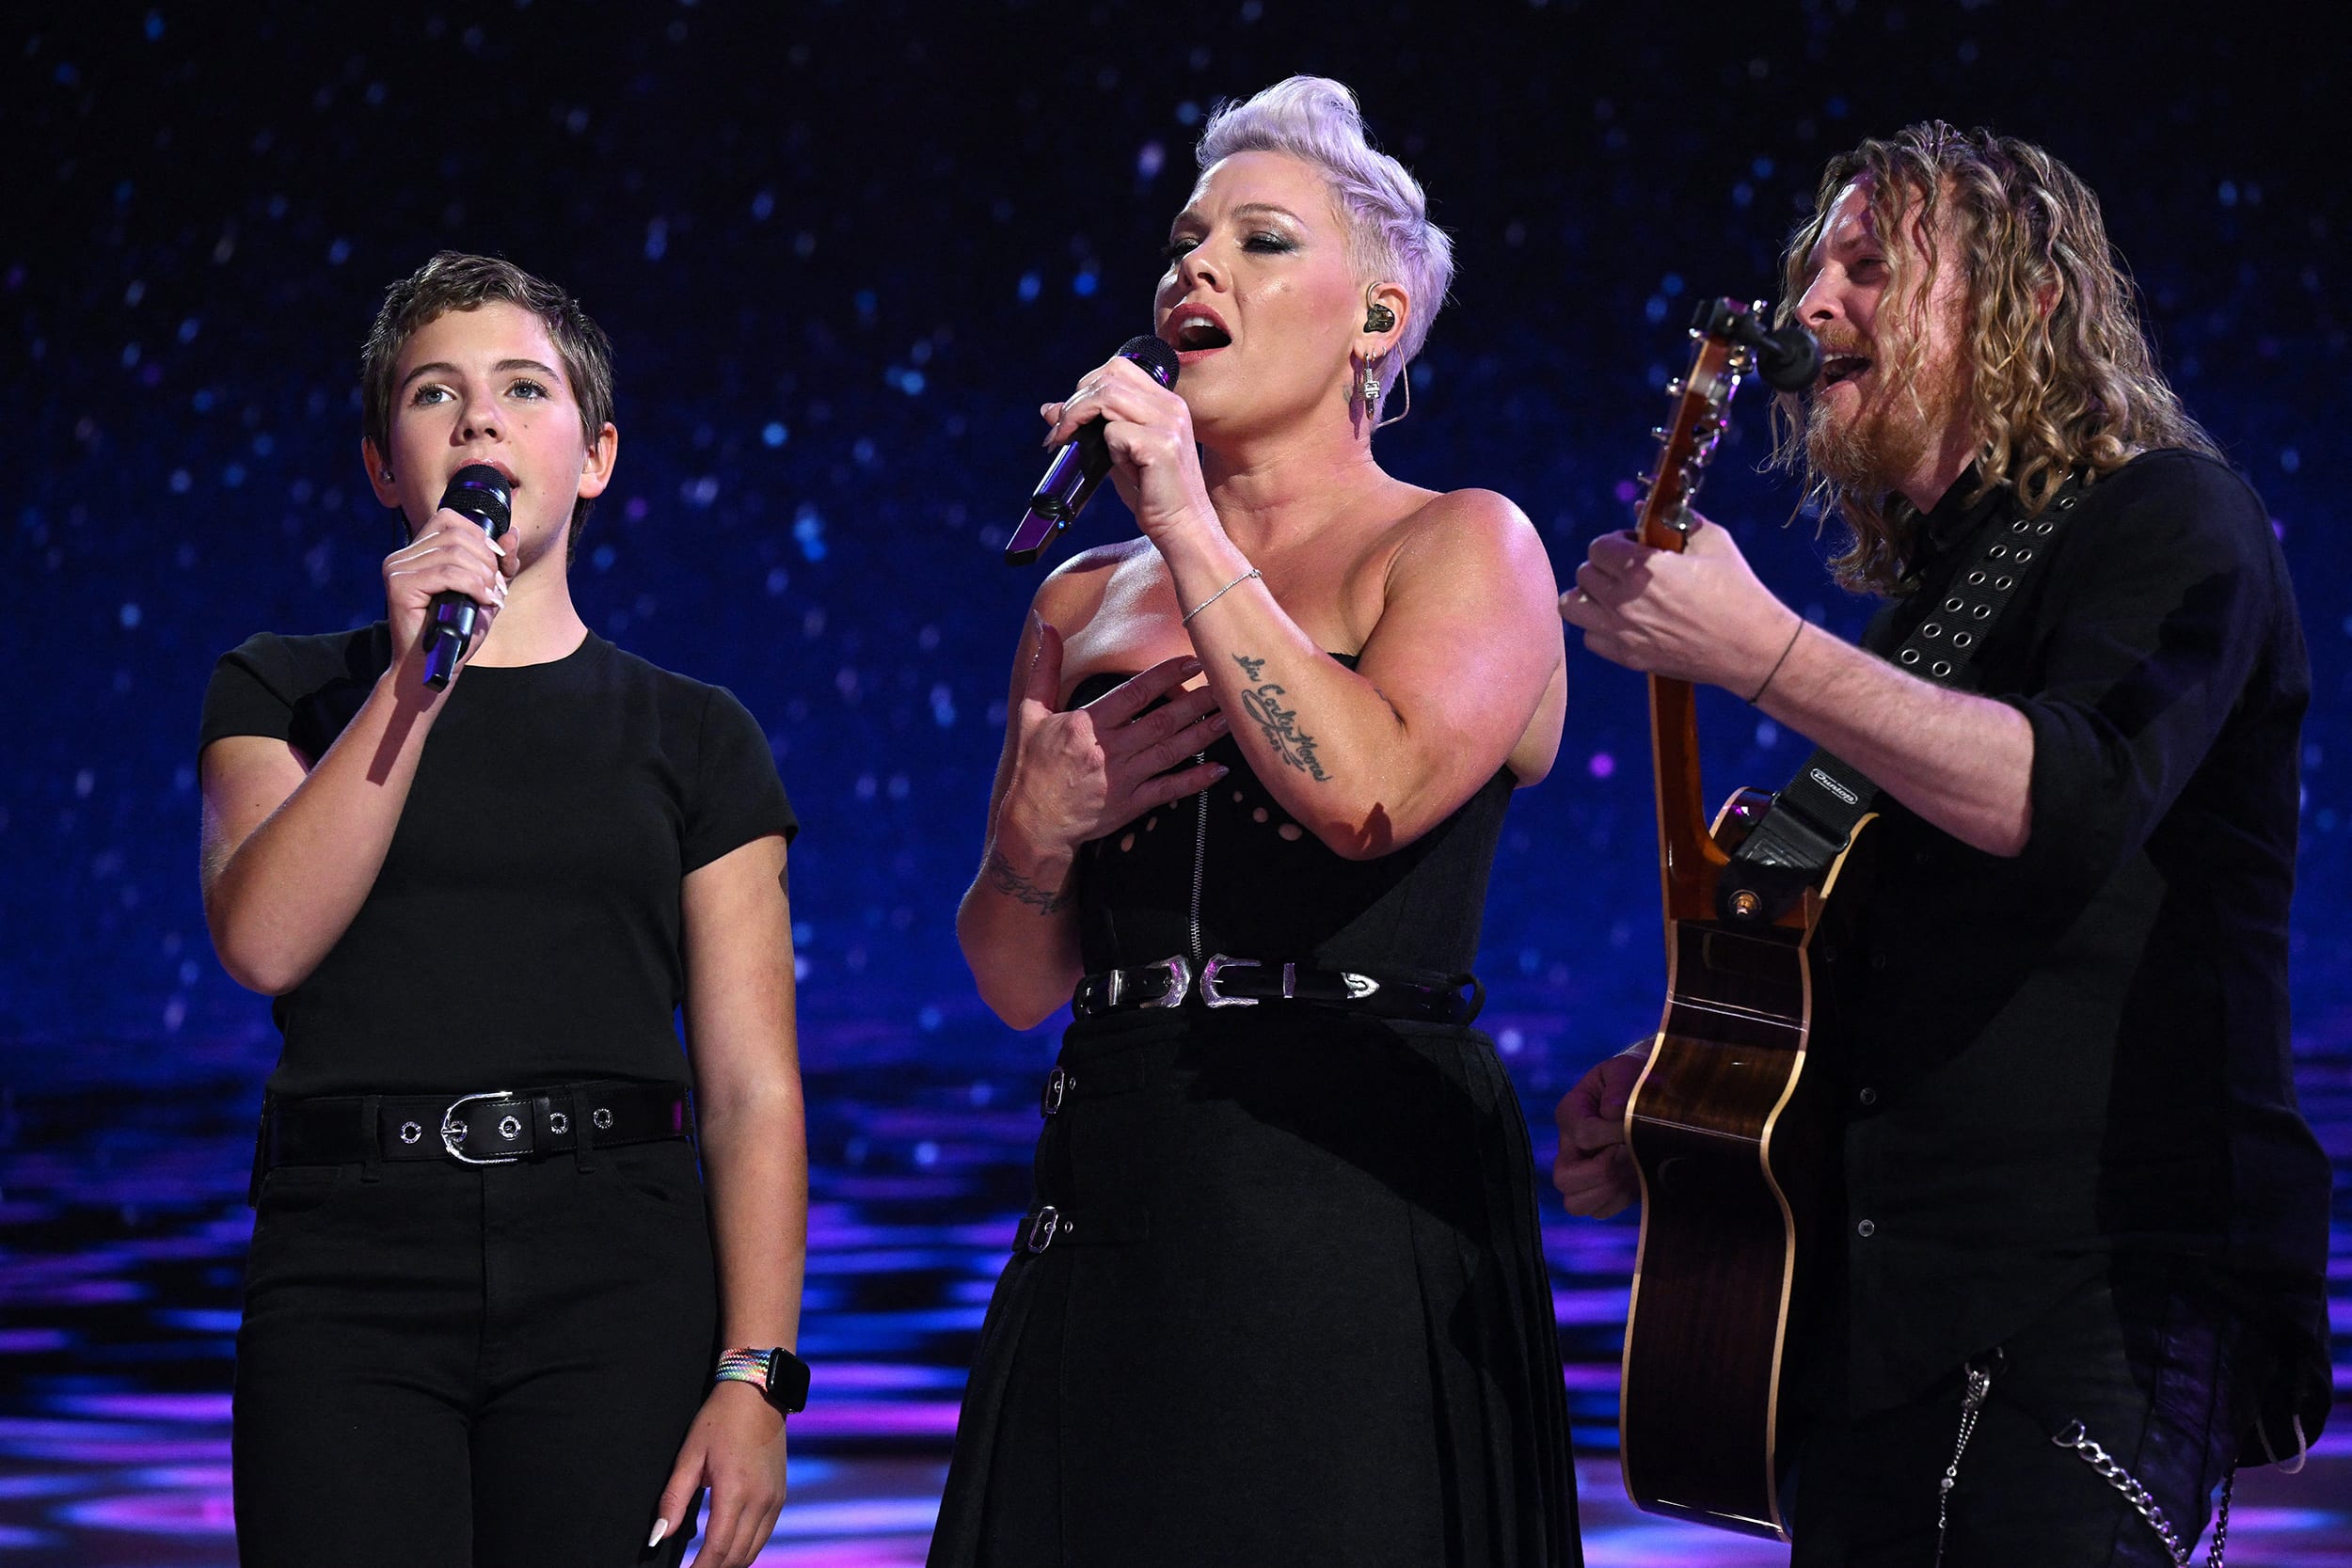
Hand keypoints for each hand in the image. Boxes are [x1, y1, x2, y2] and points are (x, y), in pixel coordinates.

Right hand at [381, 507, 515, 679]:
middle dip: (486, 560)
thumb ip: (499, 564)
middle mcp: (402, 556)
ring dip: (482, 576)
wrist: (433, 667)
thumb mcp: (485, 592)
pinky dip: (473, 586)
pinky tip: (482, 601)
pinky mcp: (398, 585)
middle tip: (495, 589)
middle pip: (456, 534)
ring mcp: (397, 568)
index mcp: (418, 552)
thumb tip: (514, 533)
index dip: (479, 536)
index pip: (449, 519)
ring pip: (454, 553)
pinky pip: (446, 573)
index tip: (496, 562)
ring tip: (489, 598)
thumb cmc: (457, 632)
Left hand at [649, 1381, 785, 1567]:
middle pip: (737, 1556)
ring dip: (730, 1563)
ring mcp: (775, 1499)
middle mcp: (761, 1500)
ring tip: (707, 1566)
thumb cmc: (719, 1420)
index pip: (717, 1548)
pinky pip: (763, 1535)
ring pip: (753, 1550)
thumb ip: (674, 1498)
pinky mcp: (780, 1496)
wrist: (758, 1394)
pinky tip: (728, 1551)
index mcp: (736, 1491)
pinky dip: (745, 1550)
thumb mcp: (690, 1455)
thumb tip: (659, 1535)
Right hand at [996, 623, 1229, 860]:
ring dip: (1203, 734)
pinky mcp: (1131, 805)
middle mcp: (1109, 750)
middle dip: (1197, 703)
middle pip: (1162, 721)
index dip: (1167, 676)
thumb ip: (1045, 669)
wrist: (1032, 824)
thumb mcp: (1030, 713)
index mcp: (1087, 724)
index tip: (1193, 662)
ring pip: (1171, 752)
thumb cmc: (1032, 765)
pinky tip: (1220, 769)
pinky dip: (1195, 780)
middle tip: (1226, 687)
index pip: (1135, 693)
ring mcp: (1122, 780)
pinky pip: (1169, 791)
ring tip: (1230, 718)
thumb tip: (1046, 626)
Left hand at [1040, 354, 1218, 542]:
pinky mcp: (1162, 446)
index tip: (1071, 416)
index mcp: (1165, 402)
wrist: (1182, 526)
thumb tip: (1049, 408)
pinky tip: (1122, 468)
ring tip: (1069, 441)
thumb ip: (1090, 427)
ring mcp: (1169, 424)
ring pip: (1107, 396)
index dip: (1087, 386)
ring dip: (1079, 417)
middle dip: (1076, 401)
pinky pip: (1115, 433)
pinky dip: (1108, 449)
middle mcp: (1171, 406)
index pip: (1118, 368)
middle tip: (1061, 431)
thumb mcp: (1117, 453)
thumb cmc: (1153, 493)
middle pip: (1109, 376)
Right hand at [1554, 1046, 1649, 1218]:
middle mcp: (1571, 1145)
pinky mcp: (1604, 1187)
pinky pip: (1599, 1211)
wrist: (1652, 1092)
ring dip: (1608, 1191)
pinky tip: (1635, 1178)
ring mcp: (1584, 1169)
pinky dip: (1617, 1201)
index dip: (1611, 1136)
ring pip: (1575, 1204)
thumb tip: (1612, 1115)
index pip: (1582, 1134)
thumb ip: (1619, 1088)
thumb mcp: (1628, 1071)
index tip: (1634, 1128)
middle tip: (1628, 1154)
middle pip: (1564, 1179)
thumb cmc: (1639, 1078)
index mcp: (1571, 1112)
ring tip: (1631, 1167)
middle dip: (1601, 1172)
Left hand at [1559, 517, 1799, 695]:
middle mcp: (1624, 601)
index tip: (1632, 547)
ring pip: (1572, 606)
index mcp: (1642, 569)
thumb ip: (1677, 519)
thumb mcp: (1714, 542)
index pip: (1598, 547)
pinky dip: (1599, 628)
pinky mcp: (1627, 657)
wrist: (1751, 647)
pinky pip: (1589, 639)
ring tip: (1613, 595)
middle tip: (1626, 570)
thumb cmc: (1737, 591)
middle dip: (1604, 567)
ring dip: (1589, 596)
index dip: (1614, 543)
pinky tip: (1624, 621)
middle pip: (1584, 573)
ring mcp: (1622, 632)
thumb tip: (1643, 507)